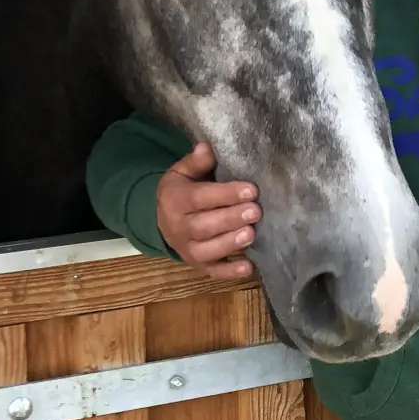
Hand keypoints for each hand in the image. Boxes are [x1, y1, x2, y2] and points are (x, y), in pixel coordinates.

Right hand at [154, 142, 258, 278]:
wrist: (162, 219)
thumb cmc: (181, 191)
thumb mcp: (182, 172)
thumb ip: (196, 162)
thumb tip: (207, 146)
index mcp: (176, 200)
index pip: (200, 197)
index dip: (226, 194)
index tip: (251, 190)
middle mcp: (179, 227)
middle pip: (203, 226)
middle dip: (230, 219)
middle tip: (255, 211)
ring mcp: (188, 249)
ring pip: (207, 250)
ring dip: (230, 244)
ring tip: (251, 234)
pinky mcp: (198, 265)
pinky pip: (212, 272)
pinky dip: (230, 272)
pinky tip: (249, 268)